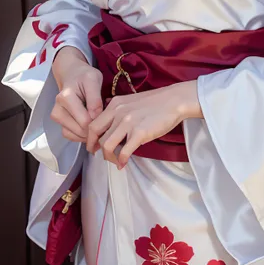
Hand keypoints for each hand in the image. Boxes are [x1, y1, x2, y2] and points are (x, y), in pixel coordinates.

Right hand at [50, 46, 103, 142]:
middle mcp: (57, 109)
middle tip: (104, 119)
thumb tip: (95, 118)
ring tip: (96, 120)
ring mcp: (57, 117)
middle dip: (94, 128)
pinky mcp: (59, 123)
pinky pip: (71, 136)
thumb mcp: (94, 79)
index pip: (85, 121)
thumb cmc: (85, 76)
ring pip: (75, 136)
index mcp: (66, 97)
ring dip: (88, 133)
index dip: (99, 121)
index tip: (107, 115)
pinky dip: (81, 135)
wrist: (72, 75)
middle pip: (80, 130)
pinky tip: (89, 125)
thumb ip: (95, 98)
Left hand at [86, 80, 202, 167]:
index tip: (93, 147)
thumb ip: (118, 112)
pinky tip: (123, 164)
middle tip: (101, 156)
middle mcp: (118, 112)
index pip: (93, 124)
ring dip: (109, 157)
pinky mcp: (139, 133)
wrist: (174, 100)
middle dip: (96, 149)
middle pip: (97, 135)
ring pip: (107, 145)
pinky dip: (121, 160)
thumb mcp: (130, 102)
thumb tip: (109, 127)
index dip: (90, 138)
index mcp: (114, 104)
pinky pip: (124, 151)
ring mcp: (128, 122)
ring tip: (115, 161)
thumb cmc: (155, 103)